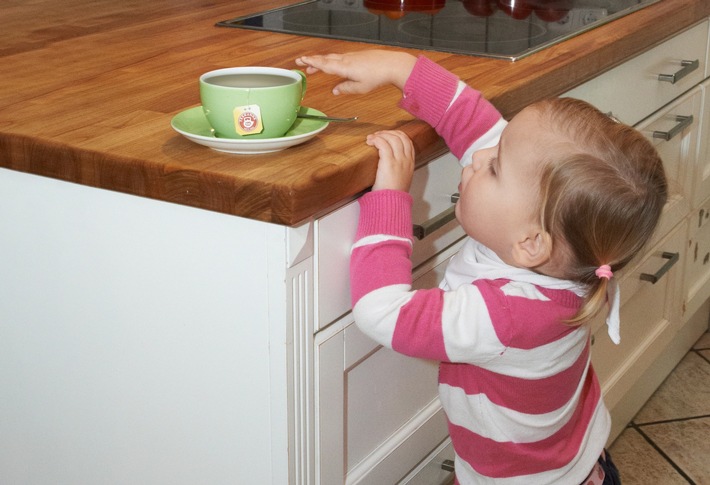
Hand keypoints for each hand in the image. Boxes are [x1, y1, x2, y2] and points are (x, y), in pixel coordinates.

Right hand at [295, 50, 415, 94]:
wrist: (392, 65)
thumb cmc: (377, 77)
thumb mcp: (360, 87)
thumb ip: (345, 88)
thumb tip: (334, 90)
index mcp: (344, 68)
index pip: (323, 64)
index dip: (311, 63)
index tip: (300, 61)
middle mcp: (345, 59)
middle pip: (325, 59)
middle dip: (312, 61)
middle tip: (301, 63)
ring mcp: (351, 56)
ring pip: (332, 57)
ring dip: (322, 61)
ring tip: (314, 66)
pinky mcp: (357, 55)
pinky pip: (340, 57)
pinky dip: (332, 60)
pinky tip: (333, 65)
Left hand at [366, 130, 414, 191]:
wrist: (392, 201)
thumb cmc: (393, 193)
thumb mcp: (401, 178)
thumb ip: (399, 167)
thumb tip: (389, 159)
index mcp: (410, 163)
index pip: (407, 141)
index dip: (396, 134)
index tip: (386, 135)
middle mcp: (406, 159)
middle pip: (400, 136)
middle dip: (387, 132)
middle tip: (377, 135)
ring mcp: (399, 160)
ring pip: (392, 138)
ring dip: (380, 135)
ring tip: (371, 138)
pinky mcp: (389, 162)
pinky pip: (383, 144)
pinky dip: (376, 140)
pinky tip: (370, 142)